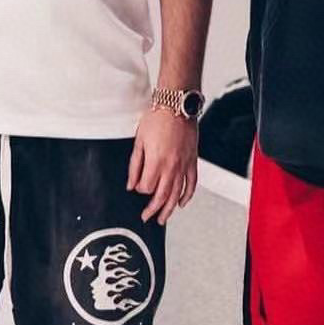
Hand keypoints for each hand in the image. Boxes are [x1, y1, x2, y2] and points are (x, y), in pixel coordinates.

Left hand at [127, 108, 198, 224]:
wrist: (176, 106)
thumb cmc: (157, 119)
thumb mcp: (139, 141)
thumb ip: (135, 166)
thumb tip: (131, 184)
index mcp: (156, 161)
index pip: (147, 187)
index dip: (140, 190)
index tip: (137, 189)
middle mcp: (171, 166)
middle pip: (162, 196)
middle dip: (153, 210)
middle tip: (148, 217)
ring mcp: (184, 165)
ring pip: (177, 193)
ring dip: (169, 209)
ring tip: (163, 218)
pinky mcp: (192, 161)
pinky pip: (191, 183)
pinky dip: (187, 195)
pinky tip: (182, 203)